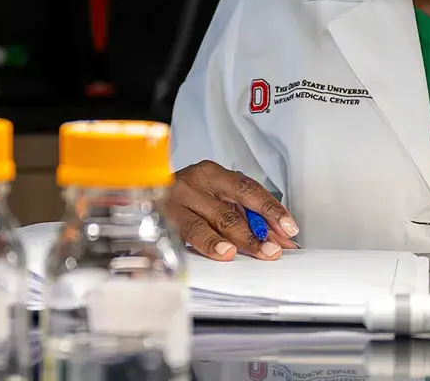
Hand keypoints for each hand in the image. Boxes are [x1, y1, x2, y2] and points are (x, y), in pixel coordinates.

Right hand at [168, 160, 300, 261]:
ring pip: (199, 225)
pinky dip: (196, 247)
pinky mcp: (159, 222)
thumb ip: (250, 217)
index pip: (247, 190)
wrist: (141, 186)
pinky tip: (207, 254)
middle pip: (226, 211)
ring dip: (219, 242)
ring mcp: (173, 204)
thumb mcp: (221, 198)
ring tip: (232, 253)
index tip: (288, 228)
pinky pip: (179, 237)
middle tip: (270, 250)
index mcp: (213, 174)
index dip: (270, 209)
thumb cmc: (191, 197)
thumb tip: (281, 240)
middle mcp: (193, 185)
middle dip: (251, 234)